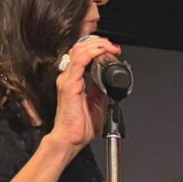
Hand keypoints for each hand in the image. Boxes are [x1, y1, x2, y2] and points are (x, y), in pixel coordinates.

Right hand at [46, 36, 120, 151]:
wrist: (72, 138)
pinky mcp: (69, 85)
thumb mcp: (98, 101)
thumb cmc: (81, 124)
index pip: (84, 54)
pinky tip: (101, 52)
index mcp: (76, 79)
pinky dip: (92, 54)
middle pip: (81, 48)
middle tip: (113, 46)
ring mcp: (68, 79)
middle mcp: (70, 77)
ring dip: (97, 46)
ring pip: (79, 51)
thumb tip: (110, 79)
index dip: (98, 47)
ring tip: (110, 47)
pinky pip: (79, 62)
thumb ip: (101, 87)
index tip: (113, 49)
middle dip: (99, 43)